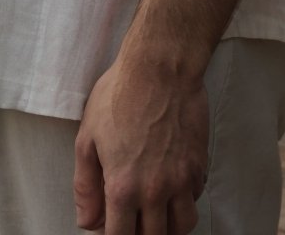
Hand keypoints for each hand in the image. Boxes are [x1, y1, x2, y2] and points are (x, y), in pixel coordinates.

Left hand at [73, 54, 208, 234]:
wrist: (161, 66)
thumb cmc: (120, 94)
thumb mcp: (87, 137)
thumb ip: (85, 186)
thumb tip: (87, 220)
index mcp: (123, 187)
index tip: (112, 225)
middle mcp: (155, 191)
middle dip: (140, 232)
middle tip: (132, 216)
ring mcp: (181, 180)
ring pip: (182, 227)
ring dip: (167, 225)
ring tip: (156, 211)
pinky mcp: (199, 165)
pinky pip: (195, 199)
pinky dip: (184, 201)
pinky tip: (171, 184)